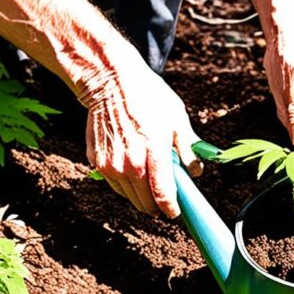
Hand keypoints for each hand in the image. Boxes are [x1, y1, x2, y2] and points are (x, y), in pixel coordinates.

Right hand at [81, 57, 199, 216]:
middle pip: (145, 203)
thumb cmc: (147, 96)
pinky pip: (115, 184)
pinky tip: (133, 173)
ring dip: (140, 197)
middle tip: (164, 201)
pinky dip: (125, 184)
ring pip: (129, 196)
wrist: (110, 80)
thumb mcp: (177, 119)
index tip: (174, 212)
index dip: (170, 208)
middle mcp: (130, 164)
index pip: (163, 195)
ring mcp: (111, 164)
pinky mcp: (98, 161)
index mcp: (153, 153)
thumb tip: (196, 171)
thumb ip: (188, 149)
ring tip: (149, 187)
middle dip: (156, 206)